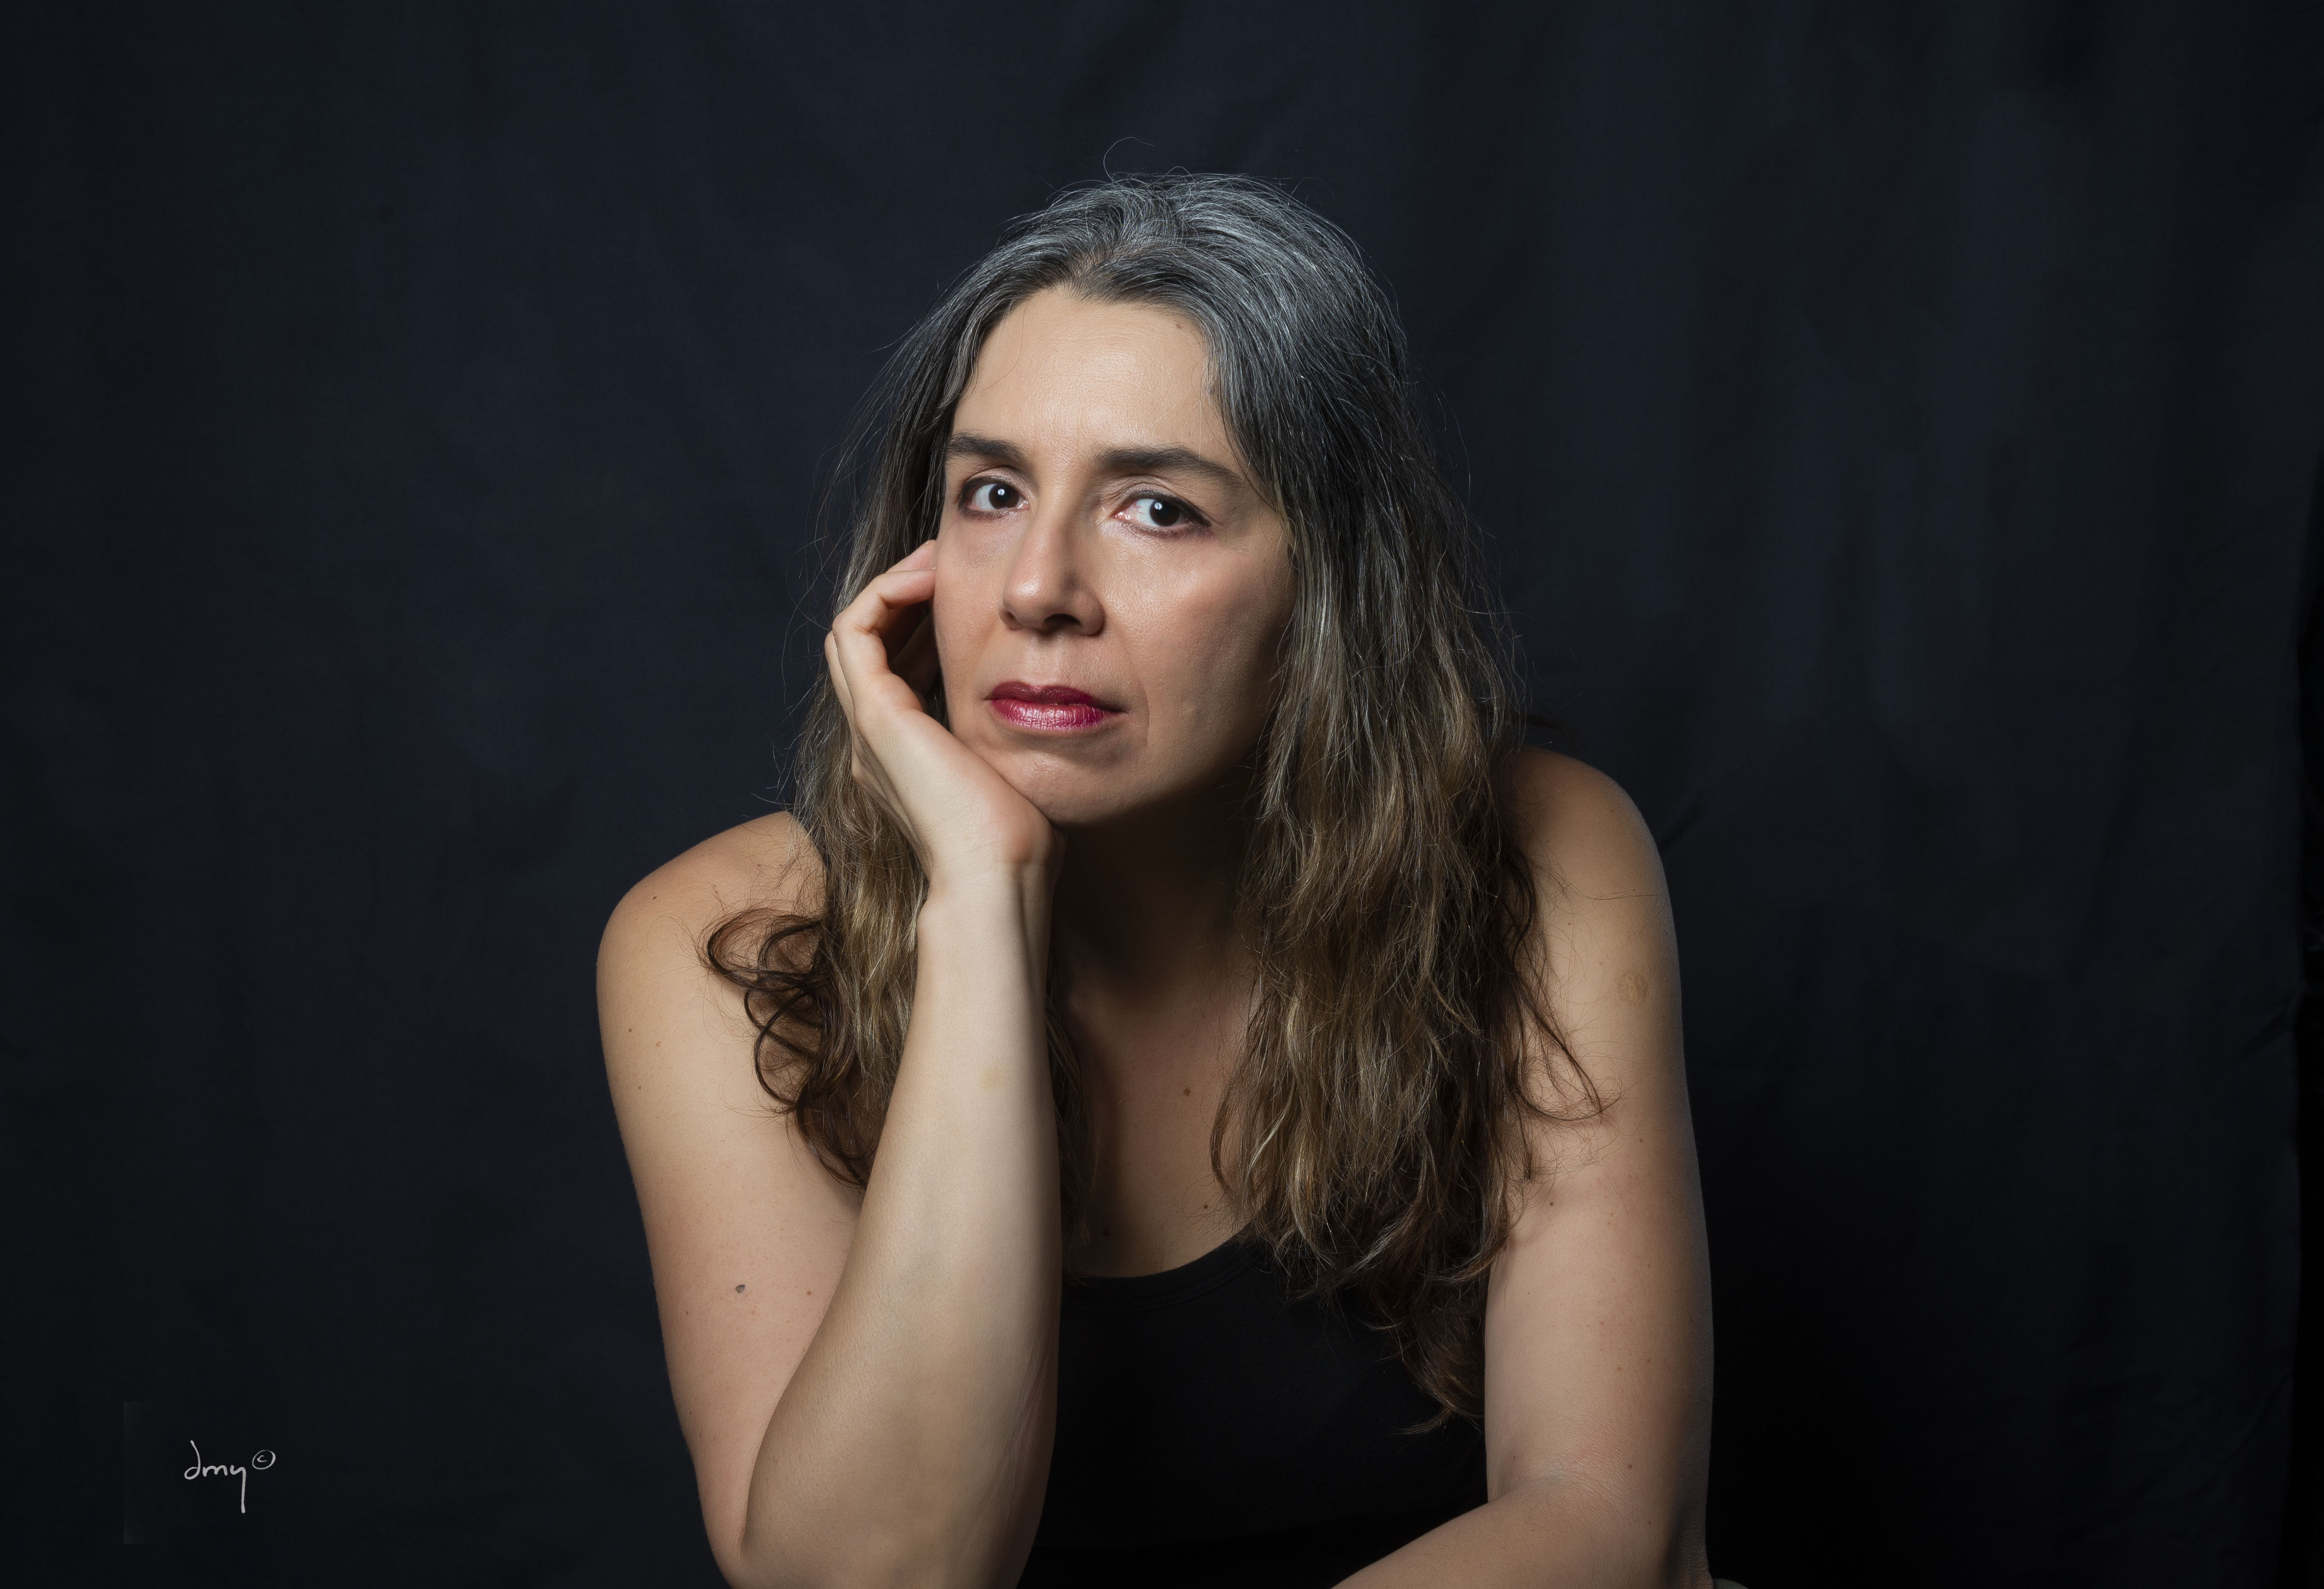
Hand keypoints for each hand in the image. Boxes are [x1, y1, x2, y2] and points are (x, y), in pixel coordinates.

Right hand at [824, 541, 1059, 899]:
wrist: (998, 876)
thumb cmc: (1022, 840)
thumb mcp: (1013, 773)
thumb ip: (1010, 741)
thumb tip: (1050, 711)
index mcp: (905, 758)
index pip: (897, 672)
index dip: (922, 626)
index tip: (966, 597)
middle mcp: (876, 744)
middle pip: (871, 648)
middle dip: (905, 600)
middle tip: (946, 565)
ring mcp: (870, 730)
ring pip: (854, 634)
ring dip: (893, 588)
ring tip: (936, 561)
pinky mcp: (877, 717)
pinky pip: (855, 632)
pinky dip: (886, 595)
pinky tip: (929, 578)